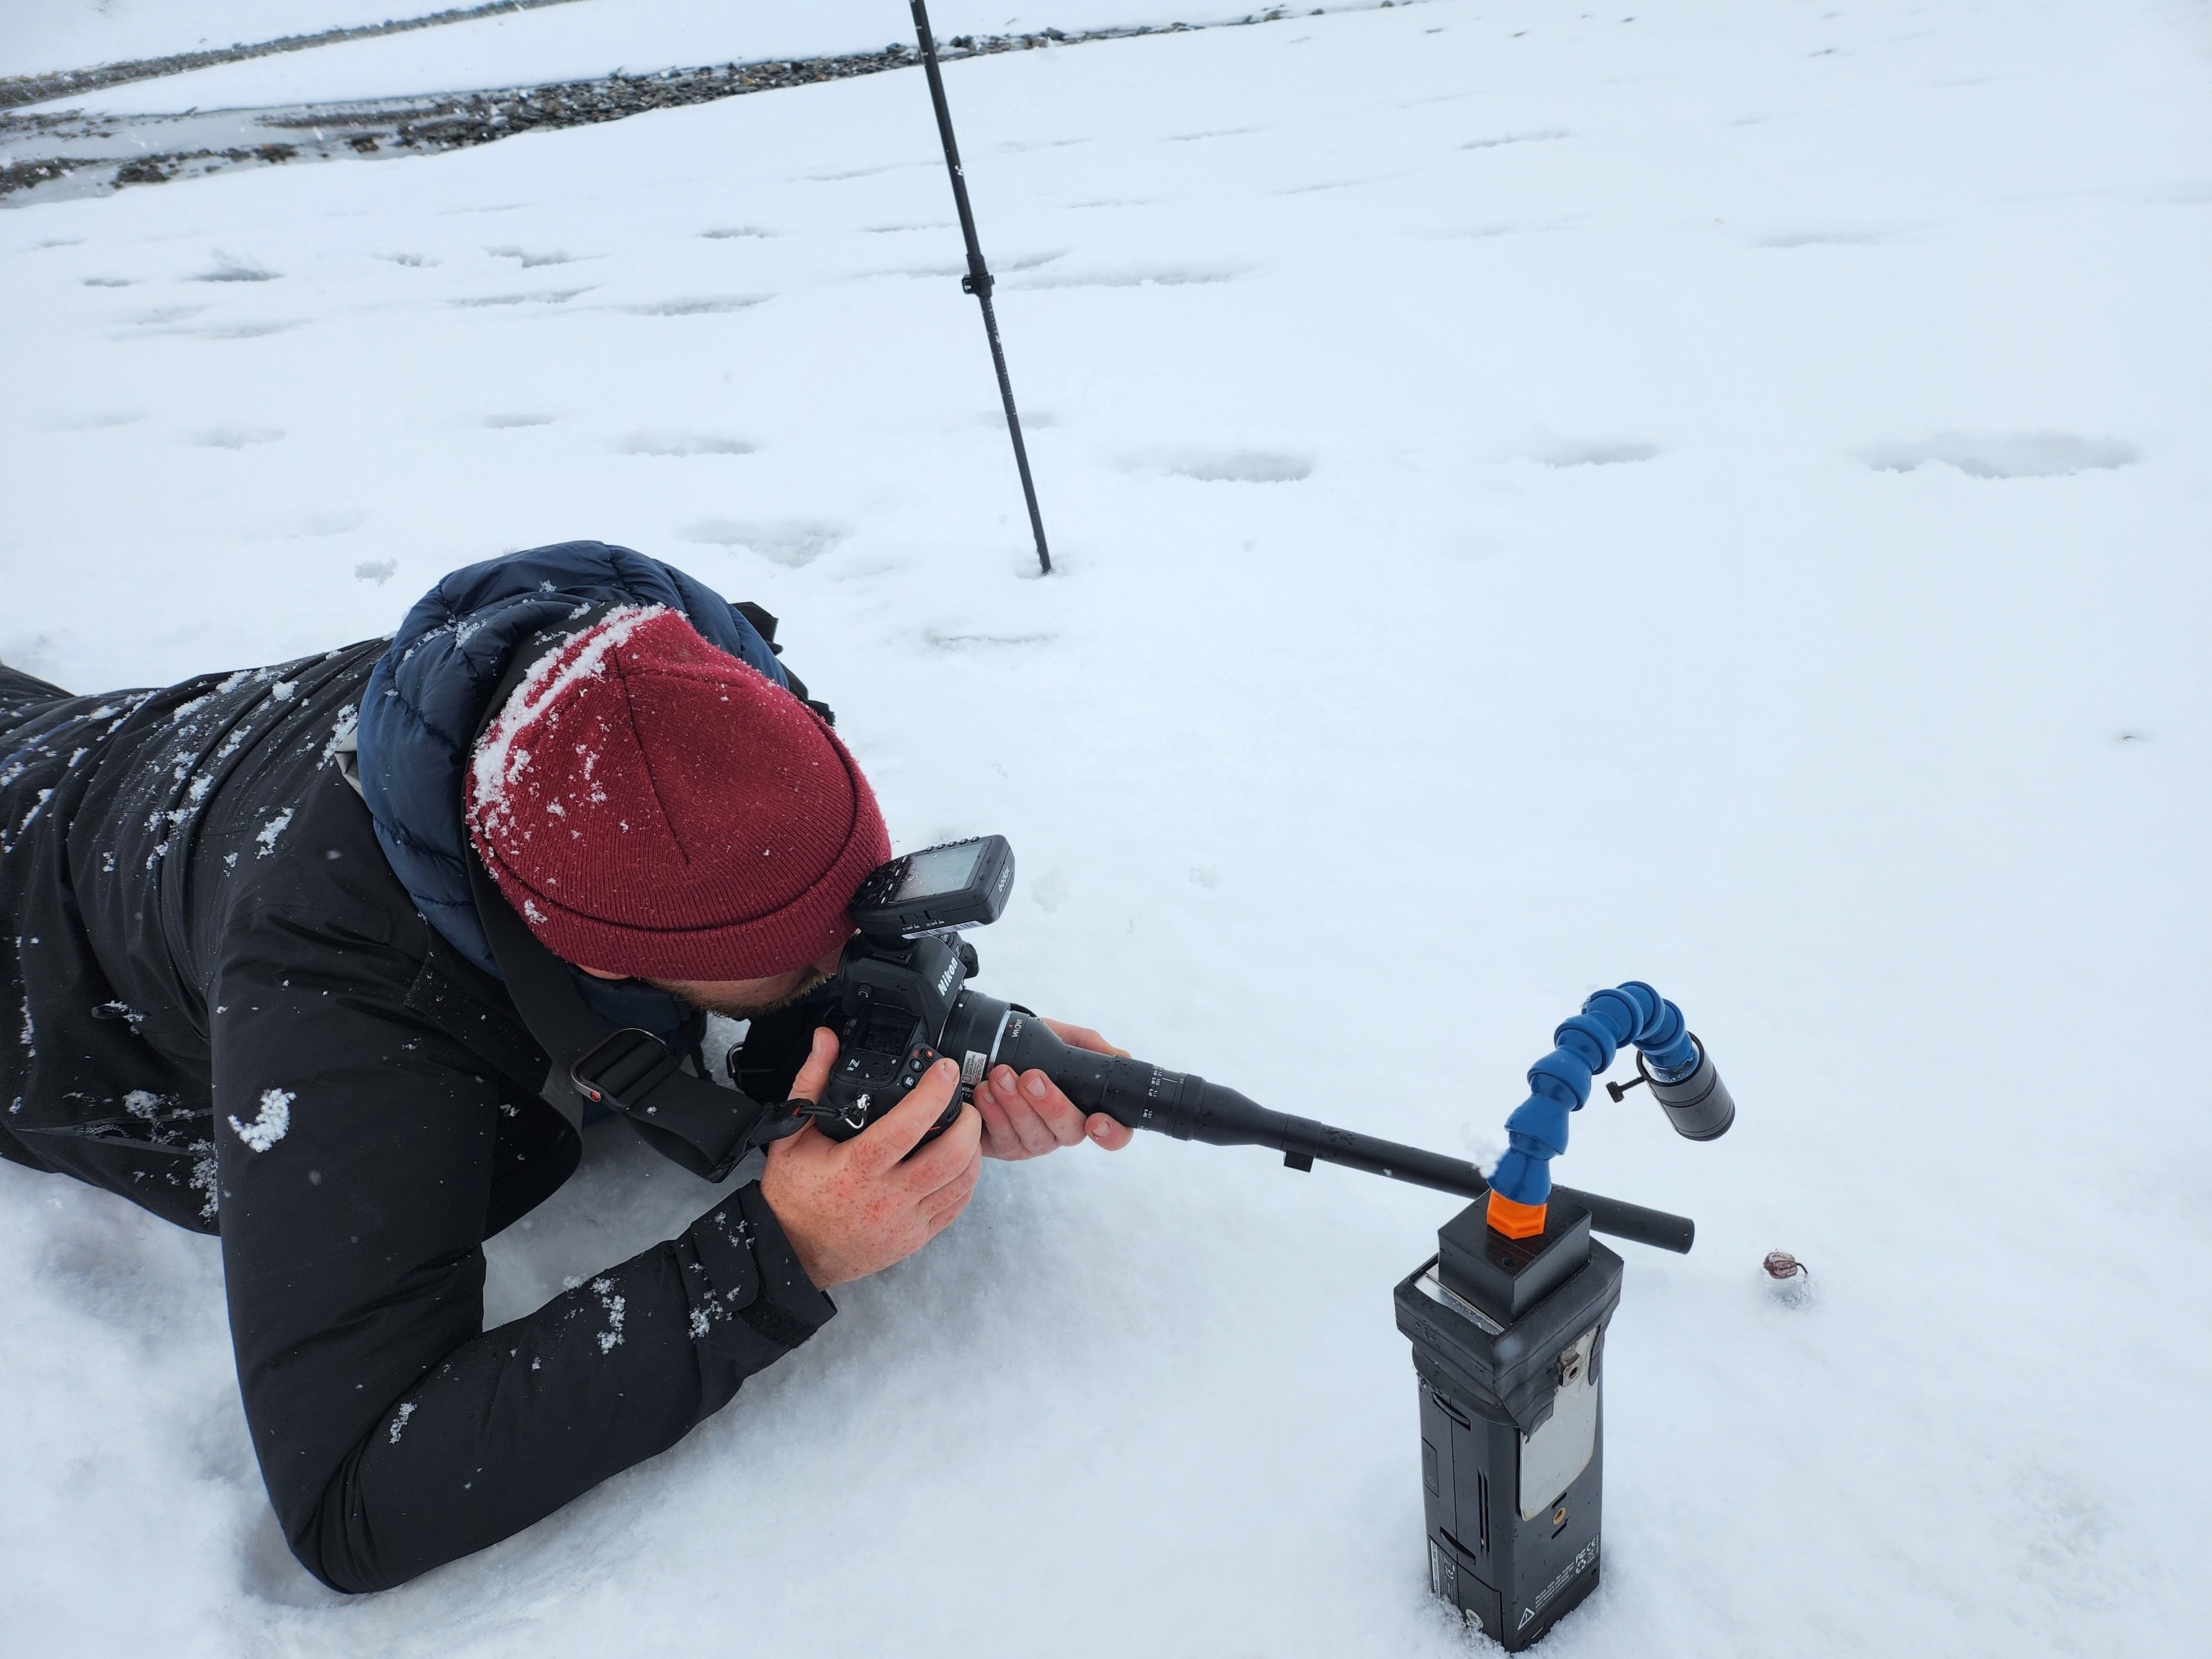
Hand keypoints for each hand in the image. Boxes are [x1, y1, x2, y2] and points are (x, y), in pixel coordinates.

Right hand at [760, 1029, 982, 1288]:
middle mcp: (886, 1198)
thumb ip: (811, 1083)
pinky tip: (960, 1161)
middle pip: (949, 1156)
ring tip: (965, 1128)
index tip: (944, 1070)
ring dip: (973, 1148)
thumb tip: (825, 1040)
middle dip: (968, 1122)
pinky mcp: (915, 1237)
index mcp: (856, 1169)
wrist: (791, 1253)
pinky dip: (967, 1179)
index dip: (933, 1094)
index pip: (906, 1127)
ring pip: (961, 1181)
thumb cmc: (792, 1197)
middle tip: (963, 1102)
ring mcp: (905, 1221)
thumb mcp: (792, 1136)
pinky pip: (956, 1206)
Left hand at [972, 1017, 1137, 1160]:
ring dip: (1016, 1105)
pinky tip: (985, 1093)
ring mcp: (1035, 1141)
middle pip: (1070, 1132)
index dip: (1112, 1133)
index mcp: (1085, 1108)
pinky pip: (1004, 1138)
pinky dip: (993, 1113)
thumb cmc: (1030, 1051)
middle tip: (1031, 1078)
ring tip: (1000, 1075)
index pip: (1113, 1133)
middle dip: (1050, 1105)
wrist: (985, 1055)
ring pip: (1034, 1135)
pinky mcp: (1007, 1147)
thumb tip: (1119, 1056)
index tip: (1096, 1120)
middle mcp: (1063, 1129)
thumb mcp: (1060, 1037)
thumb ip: (1089, 1044)